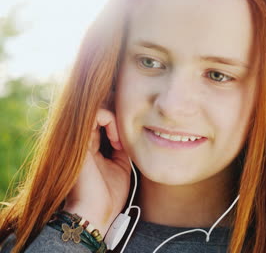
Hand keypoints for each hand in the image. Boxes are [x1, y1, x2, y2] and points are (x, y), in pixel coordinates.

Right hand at [63, 108, 131, 234]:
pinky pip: (94, 114)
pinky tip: (116, 140)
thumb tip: (129, 134)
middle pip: (98, 112)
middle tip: (130, 129)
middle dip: (117, 115)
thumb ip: (122, 149)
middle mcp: (80, 141)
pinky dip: (109, 120)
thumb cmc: (108, 196)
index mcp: (88, 148)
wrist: (95, 214)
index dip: (117, 122)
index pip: (101, 121)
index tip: (127, 141)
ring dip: (115, 119)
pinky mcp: (78, 140)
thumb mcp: (120, 166)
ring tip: (120, 140)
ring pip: (96, 110)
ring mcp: (78, 139)